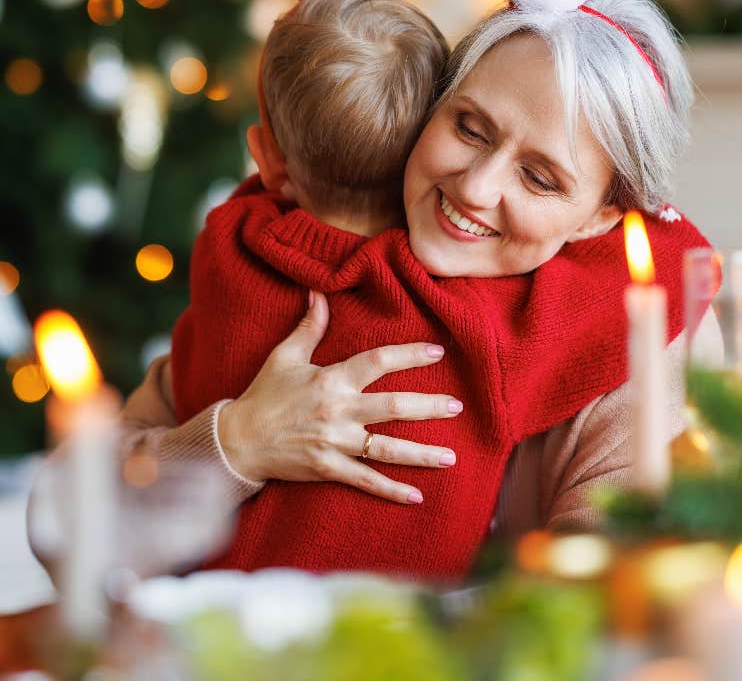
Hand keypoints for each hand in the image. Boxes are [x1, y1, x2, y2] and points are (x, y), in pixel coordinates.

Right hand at [218, 291, 462, 503]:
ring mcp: (334, 442)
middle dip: (429, 407)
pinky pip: (365, 481)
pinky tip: (417, 497)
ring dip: (422, 454)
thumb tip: (318, 292)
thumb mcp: (285, 356)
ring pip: (387, 449)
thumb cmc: (263, 395)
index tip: (438, 351)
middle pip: (394, 407)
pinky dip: (391, 490)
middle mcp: (338, 410)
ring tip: (451, 457)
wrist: (237, 440)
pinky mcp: (328, 469)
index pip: (379, 361)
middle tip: (457, 406)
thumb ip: (309, 326)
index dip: (410, 355)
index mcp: (332, 379)